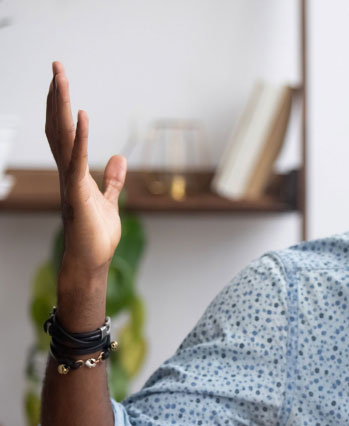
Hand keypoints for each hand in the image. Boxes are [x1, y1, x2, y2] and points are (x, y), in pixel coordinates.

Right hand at [45, 61, 126, 279]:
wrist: (91, 262)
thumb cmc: (96, 236)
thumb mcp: (109, 201)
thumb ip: (112, 180)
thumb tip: (119, 158)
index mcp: (73, 173)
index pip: (63, 132)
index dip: (60, 107)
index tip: (59, 81)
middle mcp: (66, 172)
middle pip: (57, 127)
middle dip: (56, 96)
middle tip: (56, 66)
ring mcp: (69, 181)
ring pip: (62, 136)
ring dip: (61, 106)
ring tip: (60, 77)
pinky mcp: (78, 193)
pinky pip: (76, 160)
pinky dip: (79, 136)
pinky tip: (81, 114)